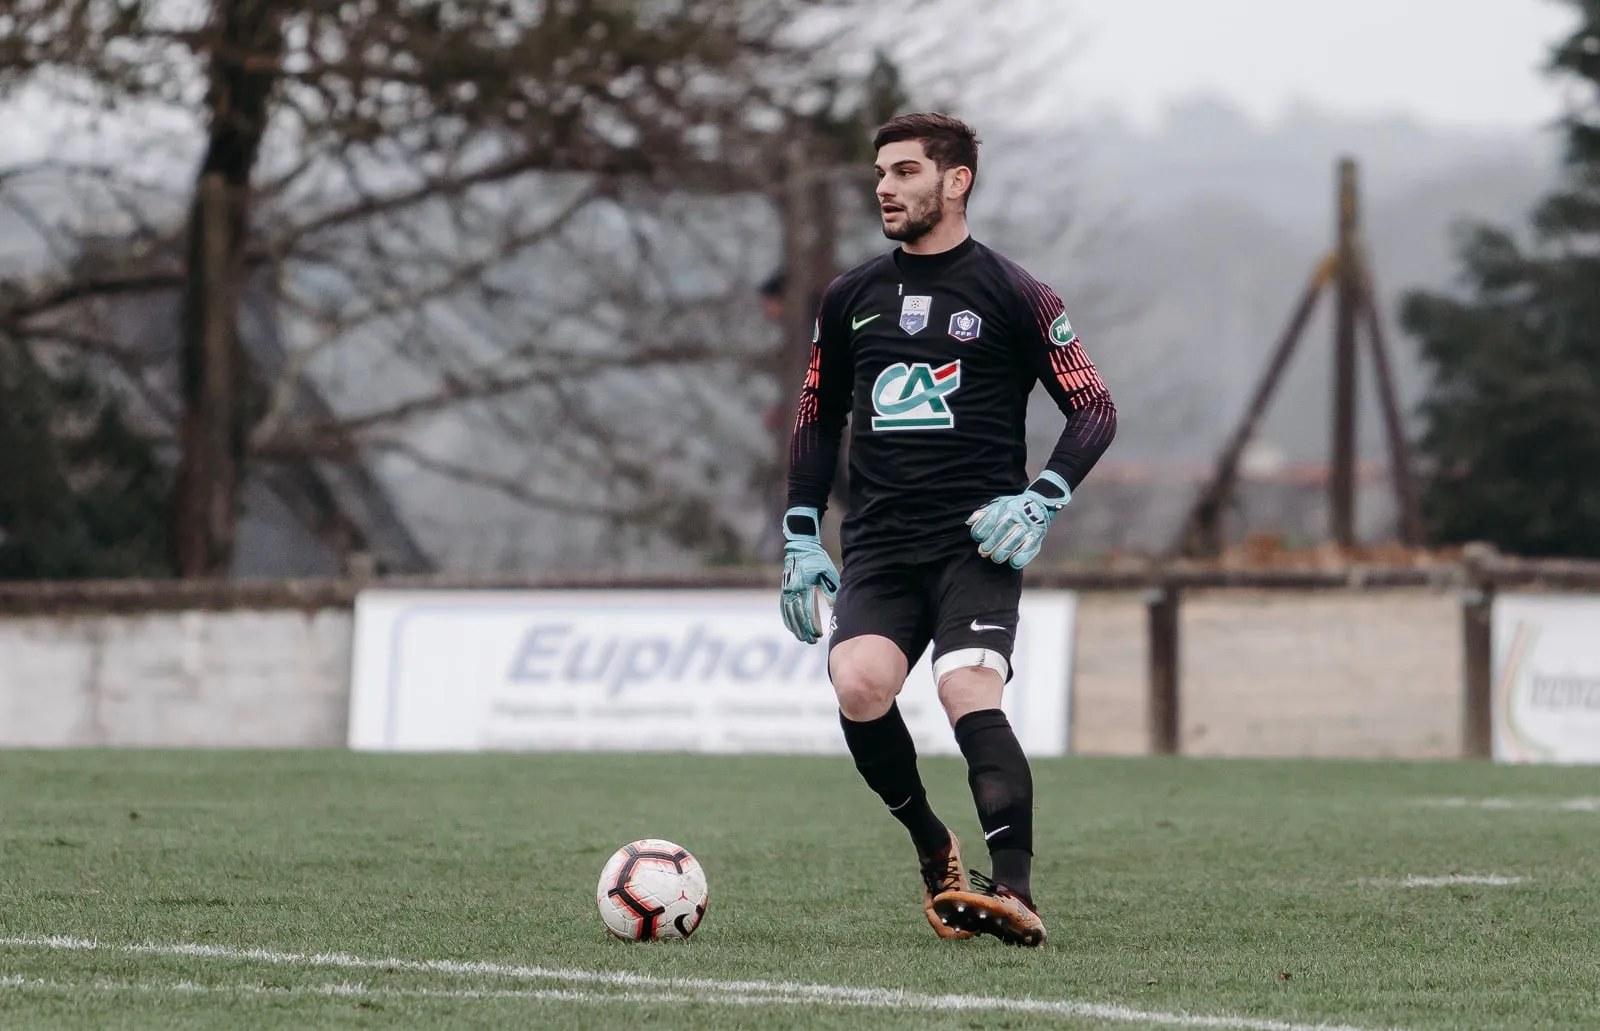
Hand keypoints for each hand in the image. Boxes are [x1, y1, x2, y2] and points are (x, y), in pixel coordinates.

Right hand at [779, 506, 839, 643]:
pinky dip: (787, 620)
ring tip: (803, 639)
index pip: (807, 610)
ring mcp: (785, 590)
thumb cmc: (817, 559)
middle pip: (796, 615)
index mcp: (804, 585)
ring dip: (795, 628)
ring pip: (788, 614)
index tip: (818, 635)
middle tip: (812, 641)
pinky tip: (792, 628)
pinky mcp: (783, 589)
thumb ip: (830, 590)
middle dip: (804, 630)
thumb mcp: (827, 572)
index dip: (812, 625)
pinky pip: (783, 608)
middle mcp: (792, 589)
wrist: (800, 546)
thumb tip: (834, 608)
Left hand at [967, 472, 1071, 568]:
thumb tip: (969, 522)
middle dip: (991, 543)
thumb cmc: (1012, 508)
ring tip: (995, 558)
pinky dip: (1021, 557)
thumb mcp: (998, 505)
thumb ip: (984, 513)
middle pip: (1001, 531)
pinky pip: (1029, 549)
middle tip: (983, 552)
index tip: (977, 537)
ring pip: (1014, 541)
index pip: (990, 519)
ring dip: (1003, 551)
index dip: (982, 530)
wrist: (1038, 504)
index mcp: (1006, 508)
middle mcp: (1017, 516)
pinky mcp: (1037, 537)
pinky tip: (1013, 562)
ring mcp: (1028, 527)